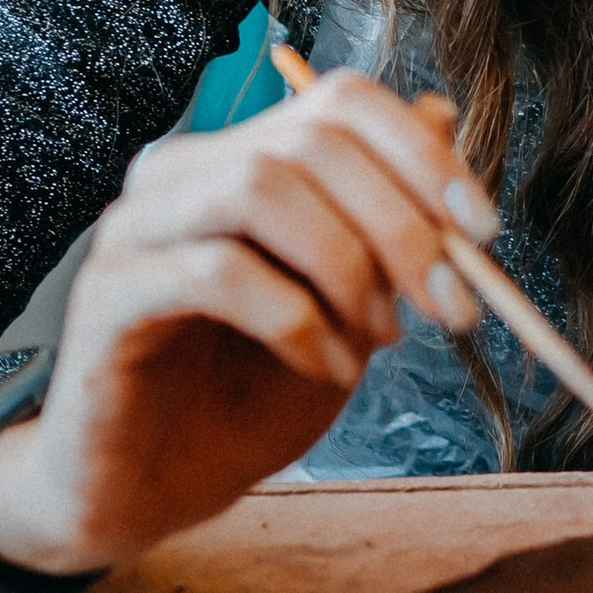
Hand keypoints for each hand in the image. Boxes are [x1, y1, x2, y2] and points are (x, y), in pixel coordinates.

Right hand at [0, 73, 498, 575]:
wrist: (151, 492)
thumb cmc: (247, 397)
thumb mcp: (348, 307)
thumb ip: (386, 218)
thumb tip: (441, 114)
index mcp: (238, 158)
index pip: (337, 100)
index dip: (421, 153)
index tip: (485, 228)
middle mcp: (180, 174)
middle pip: (309, 141)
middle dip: (401, 223)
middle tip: (451, 305)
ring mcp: (135, 228)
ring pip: (260, 188)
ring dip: (347, 266)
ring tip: (376, 340)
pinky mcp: (107, 296)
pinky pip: (218, 273)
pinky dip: (296, 321)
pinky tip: (325, 368)